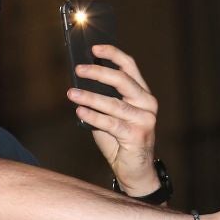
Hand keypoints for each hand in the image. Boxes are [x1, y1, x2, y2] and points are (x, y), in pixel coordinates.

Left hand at [70, 44, 158, 191]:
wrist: (134, 171)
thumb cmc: (119, 140)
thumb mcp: (109, 115)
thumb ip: (101, 99)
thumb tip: (78, 82)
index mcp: (142, 93)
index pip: (129, 67)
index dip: (113, 54)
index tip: (94, 48)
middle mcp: (147, 104)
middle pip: (123, 80)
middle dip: (99, 72)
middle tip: (79, 69)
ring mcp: (145, 120)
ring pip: (114, 103)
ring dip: (90, 97)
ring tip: (71, 93)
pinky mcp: (138, 136)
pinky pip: (111, 123)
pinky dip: (94, 117)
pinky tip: (80, 112)